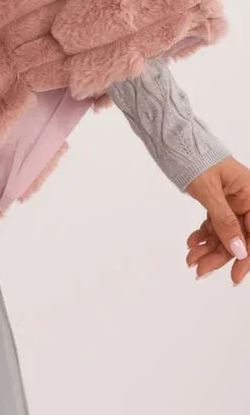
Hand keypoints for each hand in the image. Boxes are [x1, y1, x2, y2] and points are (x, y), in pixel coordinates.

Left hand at [184, 155, 249, 285]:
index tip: (235, 276)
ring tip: (190, 259)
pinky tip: (191, 243)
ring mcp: (230, 200)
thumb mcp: (209, 191)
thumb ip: (225, 221)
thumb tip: (241, 250)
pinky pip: (214, 223)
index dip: (246, 257)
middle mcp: (244, 198)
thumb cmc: (193, 155)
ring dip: (208, 248)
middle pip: (239, 236)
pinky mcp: (216, 200)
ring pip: (225, 232)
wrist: (172, 137)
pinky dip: (203, 235)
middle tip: (200, 271)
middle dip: (220, 255)